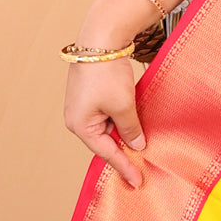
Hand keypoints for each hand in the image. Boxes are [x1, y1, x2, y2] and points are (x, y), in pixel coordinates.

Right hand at [64, 56, 145, 188]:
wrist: (100, 39)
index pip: (106, 153)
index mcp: (80, 125)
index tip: (137, 181)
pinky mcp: (90, 95)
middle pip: (105, 141)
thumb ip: (131, 129)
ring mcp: (83, 106)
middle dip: (124, 151)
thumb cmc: (107, 74)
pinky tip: (136, 123)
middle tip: (143, 165)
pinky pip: (108, 114)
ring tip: (143, 143)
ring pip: (108, 127)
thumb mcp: (123, 106)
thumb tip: (136, 145)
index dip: (124, 167)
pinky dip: (122, 120)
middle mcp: (77, 118)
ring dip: (125, 133)